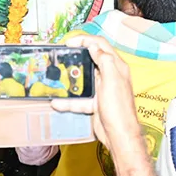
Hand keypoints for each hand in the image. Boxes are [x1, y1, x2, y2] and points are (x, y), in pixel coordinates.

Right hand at [50, 36, 142, 153]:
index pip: (101, 45)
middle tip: (62, 55)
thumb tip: (93, 46)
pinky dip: (68, 101)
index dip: (85, 39)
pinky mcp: (95, 103)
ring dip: (70, 79)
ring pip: (84, 80)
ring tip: (58, 75)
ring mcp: (102, 89)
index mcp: (116, 66)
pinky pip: (79, 99)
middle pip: (92, 59)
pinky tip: (57, 103)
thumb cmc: (118, 107)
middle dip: (77, 56)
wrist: (119, 135)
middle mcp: (110, 75)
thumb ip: (104, 60)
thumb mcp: (111, 79)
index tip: (69, 42)